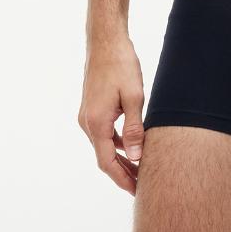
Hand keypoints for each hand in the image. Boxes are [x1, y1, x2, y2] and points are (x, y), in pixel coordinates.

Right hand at [77, 36, 145, 196]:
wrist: (105, 40)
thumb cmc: (121, 64)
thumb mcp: (134, 97)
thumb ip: (134, 129)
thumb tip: (136, 158)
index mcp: (96, 123)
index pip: (107, 162)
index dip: (122, 179)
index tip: (137, 191)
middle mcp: (87, 122)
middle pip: (105, 157)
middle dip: (123, 173)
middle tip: (142, 186)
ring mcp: (88, 115)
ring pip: (104, 145)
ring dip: (121, 158)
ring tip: (141, 169)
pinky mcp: (92, 107)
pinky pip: (104, 132)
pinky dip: (117, 142)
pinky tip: (132, 145)